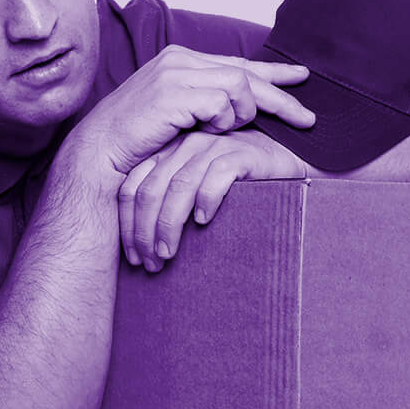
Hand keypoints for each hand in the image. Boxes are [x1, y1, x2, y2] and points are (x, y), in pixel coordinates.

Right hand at [63, 45, 313, 177]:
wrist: (102, 152)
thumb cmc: (138, 141)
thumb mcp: (179, 118)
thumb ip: (206, 106)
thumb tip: (242, 109)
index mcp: (182, 61)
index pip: (238, 63)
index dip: (273, 73)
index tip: (302, 79)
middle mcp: (181, 60)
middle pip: (247, 73)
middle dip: (281, 97)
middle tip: (308, 118)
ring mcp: (176, 74)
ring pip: (238, 86)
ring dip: (243, 113)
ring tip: (231, 130)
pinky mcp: (174, 93)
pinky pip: (221, 103)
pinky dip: (223, 121)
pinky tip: (210, 131)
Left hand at [118, 128, 310, 271]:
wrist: (281, 162)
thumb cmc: (235, 186)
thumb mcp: (194, 192)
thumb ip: (169, 204)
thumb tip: (142, 248)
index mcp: (166, 154)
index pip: (132, 187)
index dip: (128, 225)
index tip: (133, 257)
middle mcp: (184, 146)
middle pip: (151, 190)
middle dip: (145, 231)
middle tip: (150, 263)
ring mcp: (213, 147)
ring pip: (179, 186)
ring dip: (169, 224)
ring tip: (169, 253)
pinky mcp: (241, 154)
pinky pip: (216, 177)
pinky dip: (206, 200)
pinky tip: (203, 222)